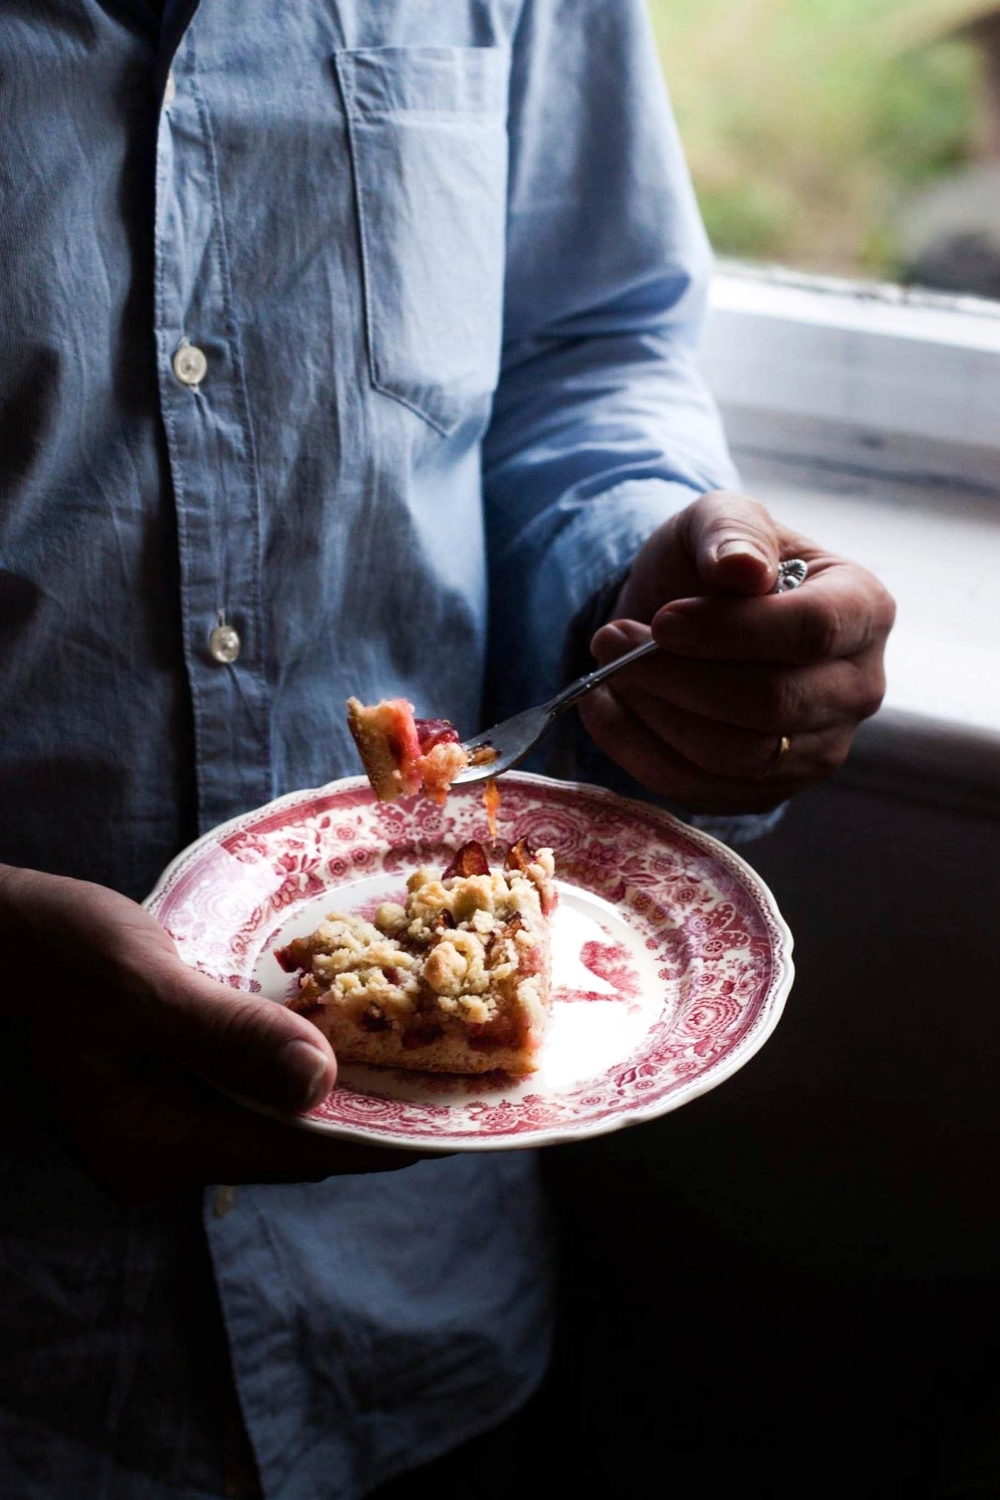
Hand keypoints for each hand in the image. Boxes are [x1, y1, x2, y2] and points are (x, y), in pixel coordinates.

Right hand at [0, 865, 430, 1200]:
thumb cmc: (53, 952)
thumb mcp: (145, 986)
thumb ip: (233, 1036)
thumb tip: (323, 1083)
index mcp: (155, 1146)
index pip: (295, 1153)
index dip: (378, 1135)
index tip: (450, 1113)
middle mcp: (161, 1152)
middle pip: (290, 1139)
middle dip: (364, 1105)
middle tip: (444, 1062)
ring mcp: (160, 1124)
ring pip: (272, 1111)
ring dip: (333, 1079)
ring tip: (408, 1042)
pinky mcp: (163, 1089)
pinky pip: (245, 1085)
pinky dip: (292, 1058)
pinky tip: (337, 1023)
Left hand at [578, 490, 895, 813]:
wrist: (684, 618)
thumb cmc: (713, 563)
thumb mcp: (718, 519)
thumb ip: (730, 532)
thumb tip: (743, 570)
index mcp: (863, 609)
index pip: (813, 632)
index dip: (729, 631)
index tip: (662, 619)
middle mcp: (858, 688)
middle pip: (771, 705)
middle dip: (677, 676)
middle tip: (611, 641)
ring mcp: (818, 749)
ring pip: (735, 756)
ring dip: (655, 712)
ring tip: (612, 667)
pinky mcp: (769, 791)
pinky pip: (700, 789)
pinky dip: (637, 750)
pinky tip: (604, 704)